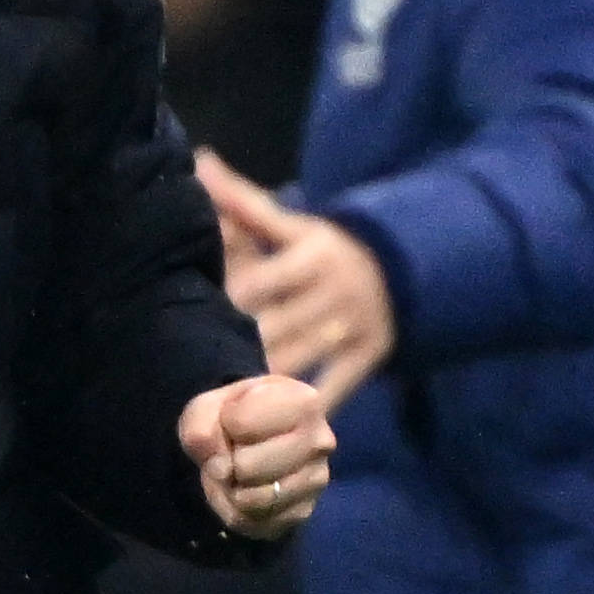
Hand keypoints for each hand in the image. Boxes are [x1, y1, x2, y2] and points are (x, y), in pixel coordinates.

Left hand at [179, 374, 335, 537]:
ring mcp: (317, 480)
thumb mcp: (208, 407)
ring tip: (238, 474)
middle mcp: (320, 441)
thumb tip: (220, 467)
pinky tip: (245, 492)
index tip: (234, 422)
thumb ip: (201, 425)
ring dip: (230, 490)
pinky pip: (253, 522)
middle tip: (235, 453)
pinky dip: (237, 512)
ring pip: (251, 500)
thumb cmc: (235, 417)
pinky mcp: (304, 511)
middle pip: (247, 467)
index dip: (223, 425)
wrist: (258, 442)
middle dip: (228, 463)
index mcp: (304, 401)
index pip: (240, 424)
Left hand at [199, 153, 394, 412]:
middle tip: (189, 373)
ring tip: (217, 412)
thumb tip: (200, 160)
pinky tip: (272, 433)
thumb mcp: (293, 225)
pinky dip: (306, 411)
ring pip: (298, 361)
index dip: (228, 301)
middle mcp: (333, 290)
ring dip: (259, 386)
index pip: (262, 281)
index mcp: (312, 254)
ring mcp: (353, 327)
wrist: (404, 269)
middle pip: (275, 326)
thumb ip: (244, 202)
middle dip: (236, 347)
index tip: (193, 318)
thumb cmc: (324, 251)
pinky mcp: (368, 358)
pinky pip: (334, 389)